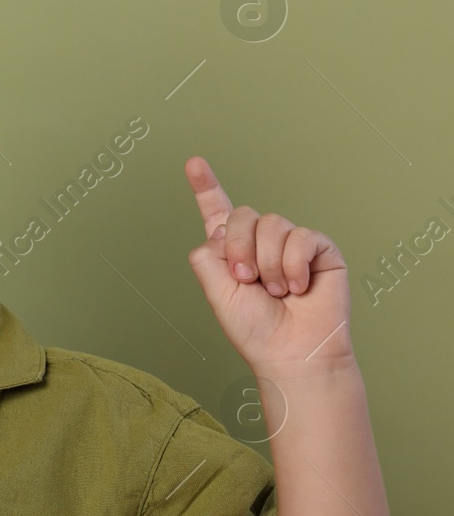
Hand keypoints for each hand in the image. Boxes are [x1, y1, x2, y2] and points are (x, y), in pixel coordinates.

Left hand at [184, 156, 354, 376]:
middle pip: (242, 215)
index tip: (194, 163)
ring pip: (271, 224)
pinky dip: (294, 264)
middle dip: (239, 248)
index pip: (219, 213)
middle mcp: (261, 244)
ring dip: (268, 262)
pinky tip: (298, 287)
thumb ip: (208, 254)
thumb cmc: (255, 329)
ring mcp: (291, 245)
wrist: (291, 352)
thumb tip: (222, 226)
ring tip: (276, 291)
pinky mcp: (320, 250)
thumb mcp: (216, 291)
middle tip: (246, 281)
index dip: (206, 187)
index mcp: (231, 252)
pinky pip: (302, 236)